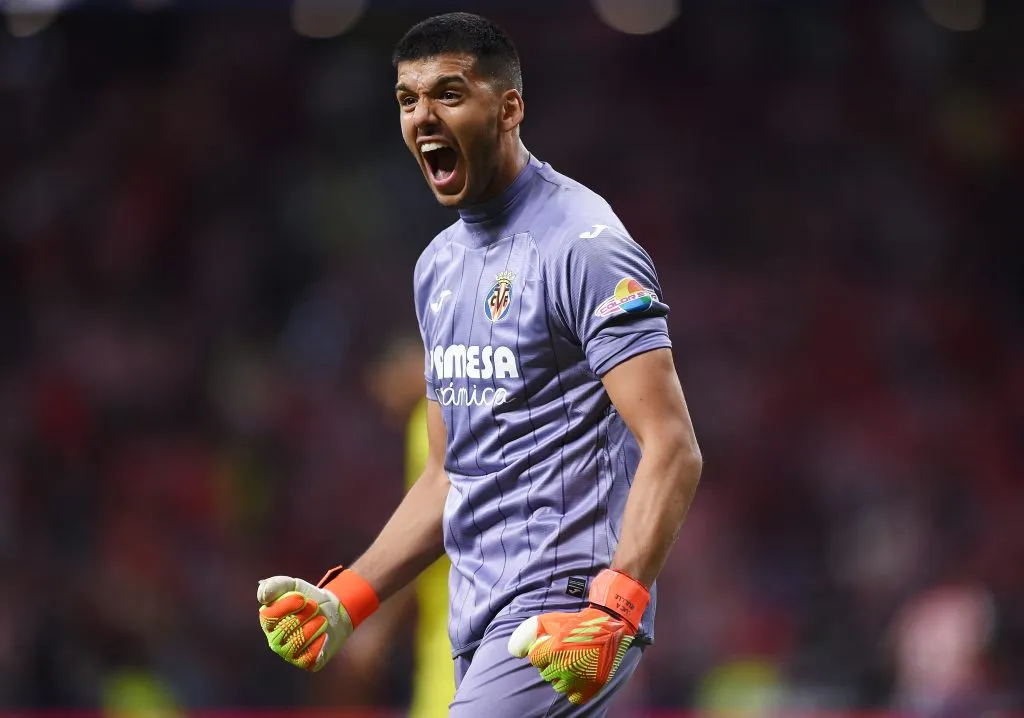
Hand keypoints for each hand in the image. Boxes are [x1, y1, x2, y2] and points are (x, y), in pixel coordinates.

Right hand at [257, 576, 353, 671]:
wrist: (332, 612)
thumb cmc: (308, 599)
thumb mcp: (293, 586)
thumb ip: (276, 585)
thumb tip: (262, 596)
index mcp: (268, 622)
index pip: (268, 616)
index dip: (287, 606)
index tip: (303, 598)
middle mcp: (275, 640)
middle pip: (284, 630)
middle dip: (303, 615)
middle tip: (314, 607)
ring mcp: (289, 653)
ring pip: (296, 644)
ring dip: (313, 627)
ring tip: (322, 619)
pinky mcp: (305, 662)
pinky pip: (309, 656)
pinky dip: (319, 642)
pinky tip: (324, 633)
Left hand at [508, 606, 634, 703]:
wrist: (608, 627)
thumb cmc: (576, 622)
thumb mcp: (550, 620)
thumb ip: (529, 632)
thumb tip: (514, 652)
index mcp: (553, 650)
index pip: (535, 660)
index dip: (541, 654)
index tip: (550, 648)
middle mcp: (564, 666)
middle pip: (545, 674)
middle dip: (551, 665)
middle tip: (562, 656)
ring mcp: (578, 679)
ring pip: (558, 686)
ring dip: (561, 677)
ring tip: (570, 665)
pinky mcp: (591, 687)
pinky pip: (573, 697)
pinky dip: (574, 689)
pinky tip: (578, 676)